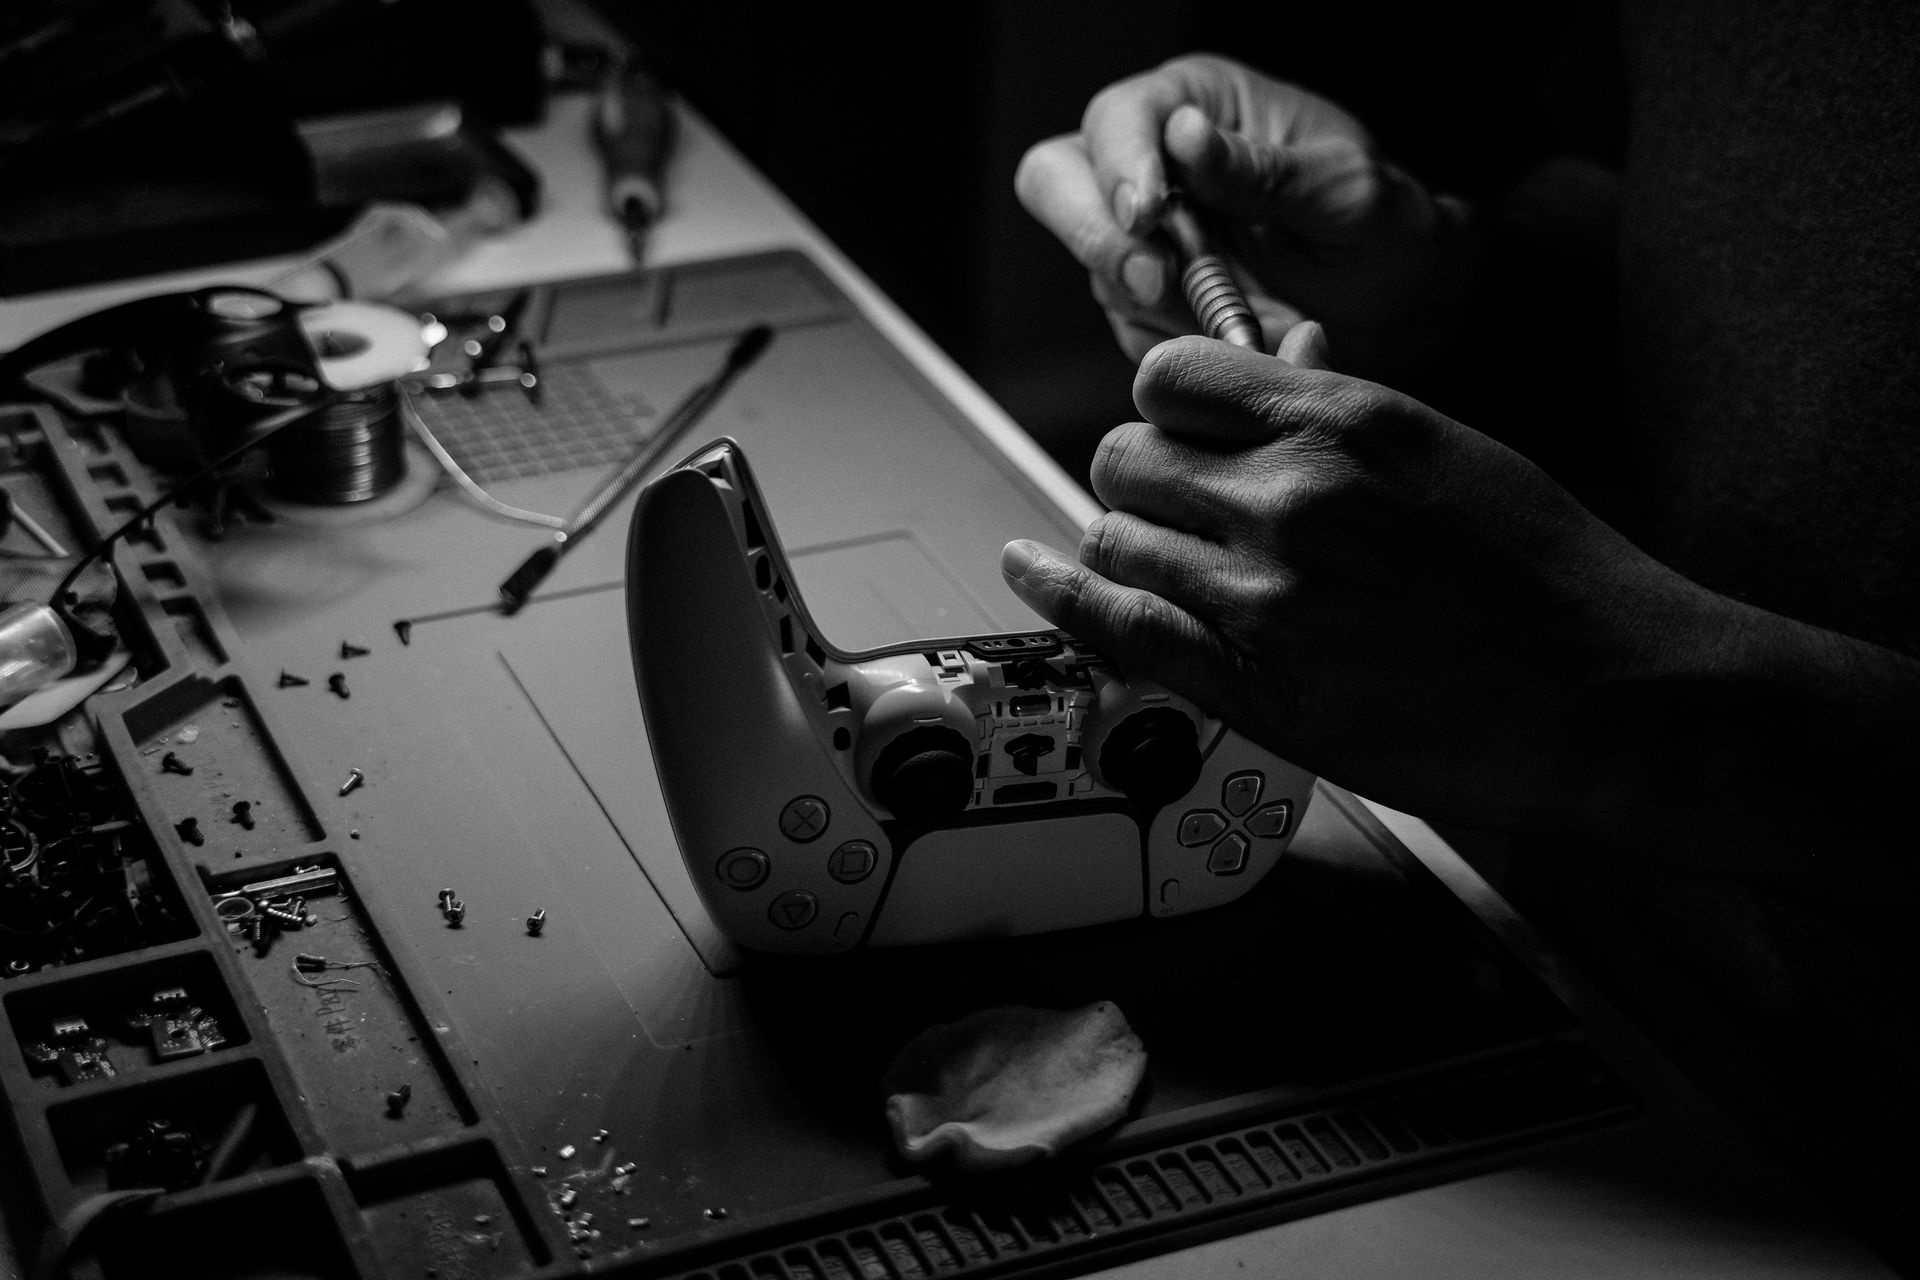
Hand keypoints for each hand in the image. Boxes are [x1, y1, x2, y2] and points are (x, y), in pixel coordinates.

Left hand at [1000, 330, 1737, 834]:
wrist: (1609, 697)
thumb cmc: (1549, 574)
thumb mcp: (1448, 449)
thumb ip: (1340, 407)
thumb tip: (1273, 359)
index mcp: (1343, 420)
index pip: (1171, 375)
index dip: (1167, 405)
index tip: (1179, 430)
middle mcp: (1289, 495)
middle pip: (1126, 458)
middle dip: (1141, 479)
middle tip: (1175, 509)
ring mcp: (1262, 595)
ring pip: (1112, 539)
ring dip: (1126, 548)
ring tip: (1167, 566)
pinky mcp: (1250, 684)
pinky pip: (1111, 624)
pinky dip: (1056, 594)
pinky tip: (1029, 570)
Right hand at [1015, 54, 1475, 380]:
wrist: (1405, 307)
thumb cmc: (1383, 227)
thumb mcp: (1344, 191)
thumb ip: (1262, 171)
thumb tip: (1182, 136)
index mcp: (1194, 105)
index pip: (1116, 120)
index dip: (1118, 165)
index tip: (1149, 213)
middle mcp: (1151, 168)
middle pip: (1056, 184)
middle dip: (1098, 236)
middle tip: (1158, 282)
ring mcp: (1141, 243)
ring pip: (1096, 270)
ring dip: (1163, 306)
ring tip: (1248, 317)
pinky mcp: (1149, 310)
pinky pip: (1132, 332)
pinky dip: (1182, 347)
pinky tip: (1242, 338)